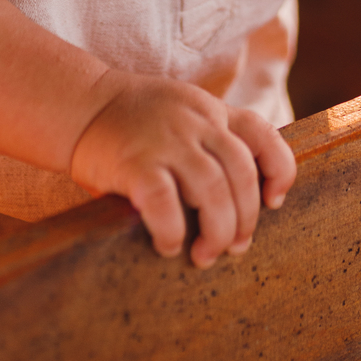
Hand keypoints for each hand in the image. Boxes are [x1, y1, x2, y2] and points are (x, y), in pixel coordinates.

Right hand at [69, 72, 296, 266]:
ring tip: (205, 255)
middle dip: (246, 217)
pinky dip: (172, 230)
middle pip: (242, 171)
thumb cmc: (134, 123)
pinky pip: (164, 202)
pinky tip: (168, 245)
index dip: (279, 169)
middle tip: (235, 246)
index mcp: (210, 111)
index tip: (274, 202)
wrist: (81, 105)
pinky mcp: (134, 162)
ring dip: (217, 231)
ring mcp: (166, 140)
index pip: (262, 133)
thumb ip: (209, 143)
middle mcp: (195, 122)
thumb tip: (238, 205)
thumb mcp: (182, 114)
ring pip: (213, 189)